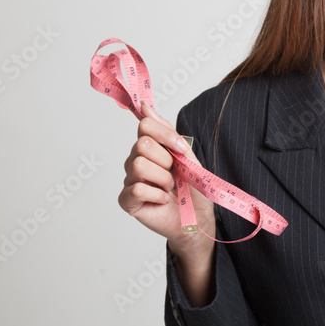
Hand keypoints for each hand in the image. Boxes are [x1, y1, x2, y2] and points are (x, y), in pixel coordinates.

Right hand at [118, 102, 214, 257]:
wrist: (198, 218)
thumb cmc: (193, 188)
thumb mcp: (187, 157)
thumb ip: (167, 133)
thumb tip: (145, 107)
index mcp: (151, 148)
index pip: (145, 125)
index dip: (165, 136)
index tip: (181, 149)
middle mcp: (136, 160)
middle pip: (141, 145)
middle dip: (165, 161)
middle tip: (174, 175)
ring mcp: (130, 180)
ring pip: (138, 166)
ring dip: (162, 179)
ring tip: (169, 189)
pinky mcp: (126, 200)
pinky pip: (136, 189)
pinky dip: (157, 196)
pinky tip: (162, 201)